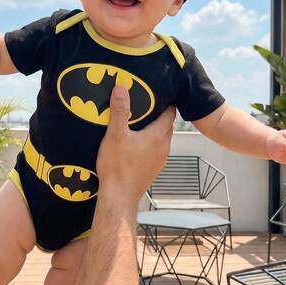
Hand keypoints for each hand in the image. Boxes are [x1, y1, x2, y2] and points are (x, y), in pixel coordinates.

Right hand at [96, 85, 175, 203]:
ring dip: (154, 130)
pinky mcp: (153, 169)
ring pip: (162, 139)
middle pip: (167, 125)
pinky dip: (150, 143)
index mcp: (158, 135)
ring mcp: (160, 160)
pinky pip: (156, 151)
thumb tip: (121, 87)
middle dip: (159, 114)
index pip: (170, 113)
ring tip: (140, 122)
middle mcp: (164, 147)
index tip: (158, 93)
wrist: (119, 197)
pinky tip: (136, 144)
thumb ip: (119, 111)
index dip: (166, 102)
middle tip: (146, 105)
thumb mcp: (115, 134)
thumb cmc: (117, 166)